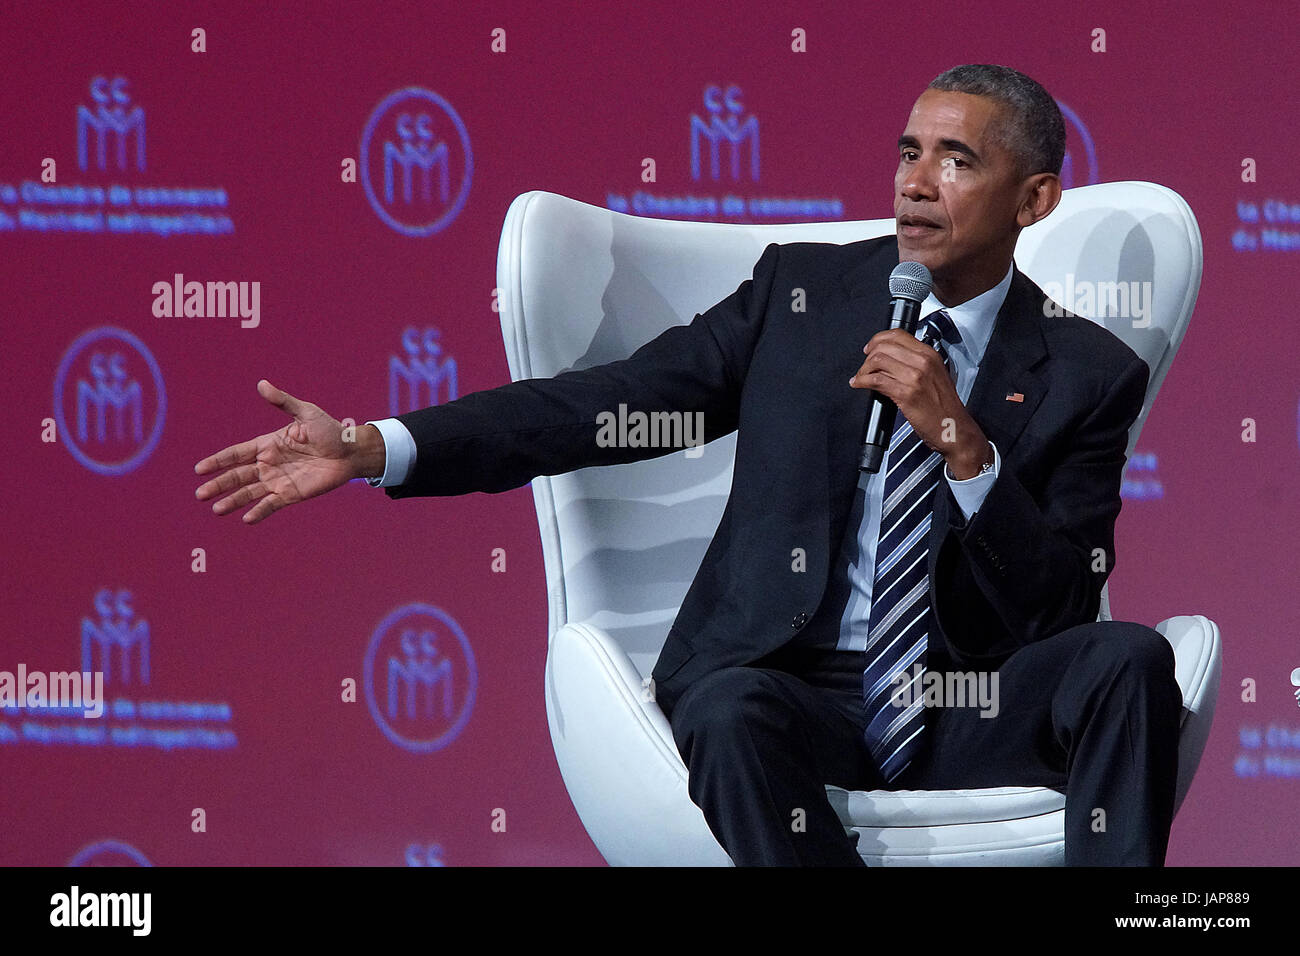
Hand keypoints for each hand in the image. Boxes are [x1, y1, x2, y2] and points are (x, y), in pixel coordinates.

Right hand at [194, 380, 372, 523]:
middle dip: (219, 484)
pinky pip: (271, 504)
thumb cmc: (329, 431)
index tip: (199, 469)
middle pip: (237, 476)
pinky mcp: (291, 494)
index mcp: (267, 444)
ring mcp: (278, 480)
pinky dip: (259, 512)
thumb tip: (262, 384)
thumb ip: (283, 402)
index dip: (218, 461)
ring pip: (250, 492)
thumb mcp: (306, 413)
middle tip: (200, 494)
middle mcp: (268, 464)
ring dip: (233, 501)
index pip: (236, 454)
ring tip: (216, 510)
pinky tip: (246, 519)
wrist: (351, 452)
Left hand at [849, 328, 989, 476]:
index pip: (898, 334)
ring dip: (863, 369)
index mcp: (930, 355)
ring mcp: (914, 377)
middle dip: (868, 355)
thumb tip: (894, 359)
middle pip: (884, 346)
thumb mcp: (936, 375)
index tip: (871, 347)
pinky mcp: (905, 393)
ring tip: (861, 377)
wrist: (954, 428)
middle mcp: (923, 362)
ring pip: (878, 360)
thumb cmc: (945, 407)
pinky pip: (876, 380)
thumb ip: (917, 363)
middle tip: (864, 366)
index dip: (878, 339)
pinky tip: (859, 384)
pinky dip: (862, 381)